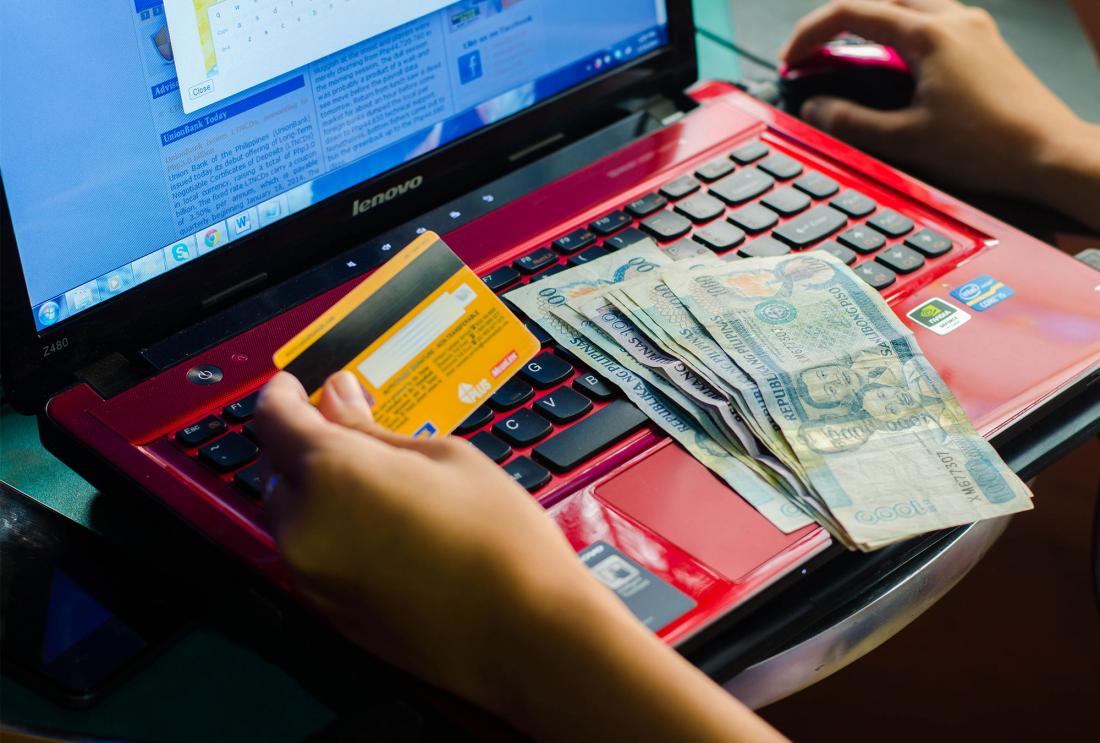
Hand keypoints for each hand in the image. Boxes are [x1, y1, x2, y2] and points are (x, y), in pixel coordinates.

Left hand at [255, 371, 786, 741]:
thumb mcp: (444, 456)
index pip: (273, 419)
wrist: (525, 634)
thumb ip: (372, 428)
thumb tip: (335, 398)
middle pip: (274, 470)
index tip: (300, 387)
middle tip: (354, 431)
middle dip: (303, 445)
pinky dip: (330, 531)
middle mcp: (303, 528)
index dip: (284, 394)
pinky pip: (311, 556)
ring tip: (378, 484)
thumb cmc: (498, 538)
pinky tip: (383, 529)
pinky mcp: (327, 613)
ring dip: (316, 491)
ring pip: (291, 516)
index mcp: (330, 474)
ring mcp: (311, 577)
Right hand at [782, 0, 1099, 227]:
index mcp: (929, 35)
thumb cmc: (990, 147)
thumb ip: (851, 122)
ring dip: (871, 28)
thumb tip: (815, 108)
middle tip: (814, 56)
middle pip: (879, 1)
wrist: (1049, 155)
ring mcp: (973, 29)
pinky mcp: (984, 45)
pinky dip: (900, 38)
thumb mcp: (905, 140)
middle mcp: (953, 21)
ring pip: (907, 8)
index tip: (792, 59)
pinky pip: (932, 24)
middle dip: (838, 25)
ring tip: (848, 62)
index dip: (810, 34)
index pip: (851, 14)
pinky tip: (893, 70)